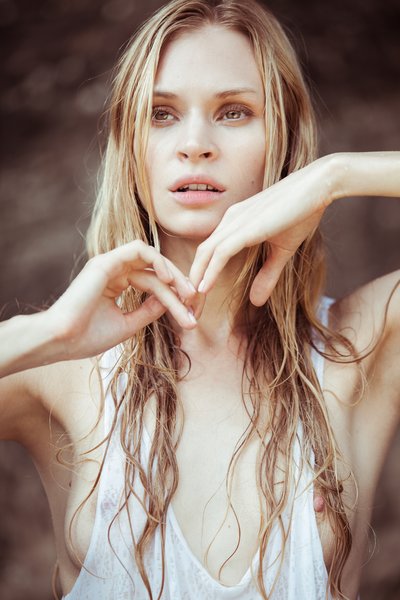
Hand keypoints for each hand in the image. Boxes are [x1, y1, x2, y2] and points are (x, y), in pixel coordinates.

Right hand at [47, 241, 197, 359]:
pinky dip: (157, 260)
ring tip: (187, 294)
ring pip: (152, 263)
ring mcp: (110, 264)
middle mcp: (114, 271)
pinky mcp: (106, 261)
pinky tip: (168, 279)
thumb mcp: (128, 324)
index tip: (191, 319)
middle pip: (156, 273)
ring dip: (173, 275)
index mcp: (117, 284)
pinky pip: (139, 250)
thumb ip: (148, 310)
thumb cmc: (88, 336)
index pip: (154, 285)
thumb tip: (170, 300)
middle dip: (179, 287)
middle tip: (195, 304)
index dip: (175, 299)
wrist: (62, 341)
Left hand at [189, 156, 332, 305]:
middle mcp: (230, 220)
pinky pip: (220, 252)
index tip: (198, 300)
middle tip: (188, 307)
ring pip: (206, 254)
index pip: (210, 252)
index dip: (201, 276)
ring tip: (191, 303)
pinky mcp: (245, 227)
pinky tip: (204, 288)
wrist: (319, 186)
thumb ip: (267, 275)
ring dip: (196, 281)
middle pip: (202, 255)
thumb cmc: (302, 213)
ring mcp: (236, 222)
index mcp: (235, 222)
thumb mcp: (283, 252)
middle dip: (192, 282)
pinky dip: (210, 271)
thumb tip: (255, 302)